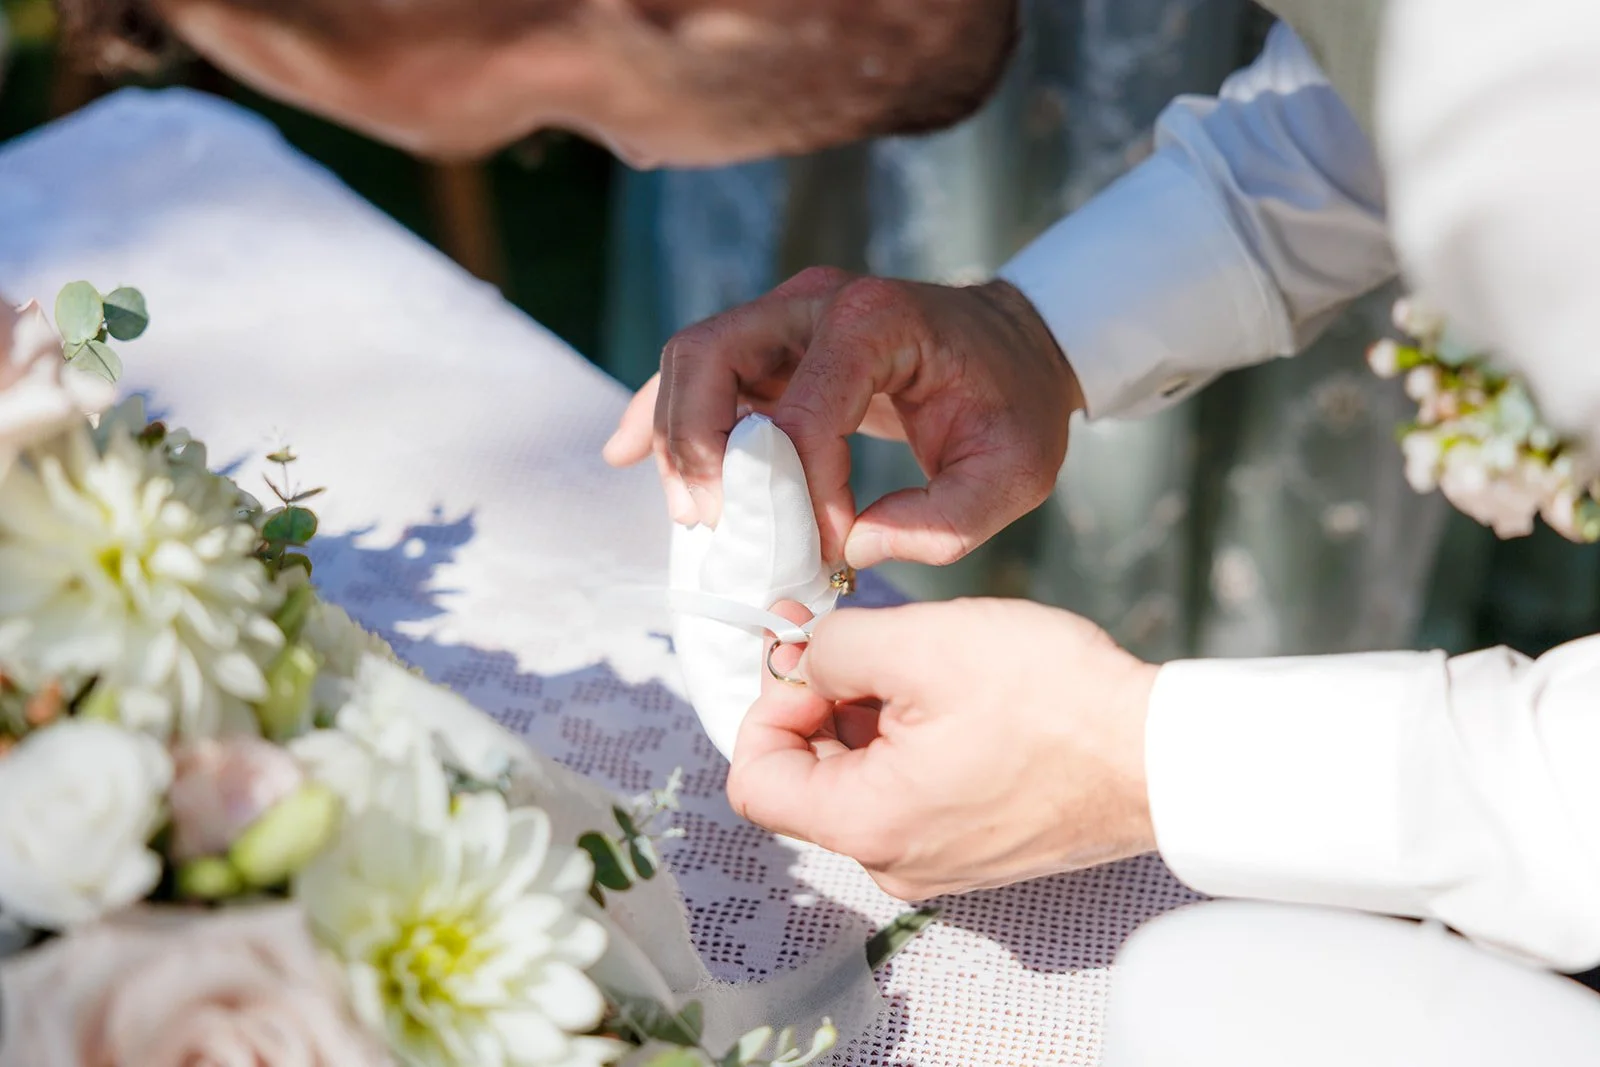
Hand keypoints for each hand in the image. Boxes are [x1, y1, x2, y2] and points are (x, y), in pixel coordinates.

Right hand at [602, 267, 1081, 568]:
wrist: (1016, 351)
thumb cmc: (1014, 406)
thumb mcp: (1014, 473)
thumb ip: (946, 522)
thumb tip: (856, 550)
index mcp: (876, 320)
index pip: (802, 409)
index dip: (802, 489)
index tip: (831, 545)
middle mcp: (815, 301)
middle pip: (708, 356)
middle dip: (694, 447)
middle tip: (711, 524)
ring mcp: (785, 315)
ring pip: (691, 362)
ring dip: (676, 441)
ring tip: (695, 517)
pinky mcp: (770, 344)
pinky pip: (697, 372)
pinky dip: (658, 414)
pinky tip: (623, 456)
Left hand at [727, 599, 1157, 900]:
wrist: (1163, 754)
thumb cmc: (1054, 702)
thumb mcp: (923, 643)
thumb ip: (834, 648)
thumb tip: (799, 658)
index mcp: (866, 825)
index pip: (754, 780)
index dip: (766, 707)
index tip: (805, 658)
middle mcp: (894, 861)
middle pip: (808, 780)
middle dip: (819, 703)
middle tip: (856, 640)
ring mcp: (938, 861)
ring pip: (861, 782)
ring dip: (868, 717)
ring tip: (920, 662)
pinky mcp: (976, 848)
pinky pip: (911, 794)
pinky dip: (911, 741)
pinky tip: (954, 695)